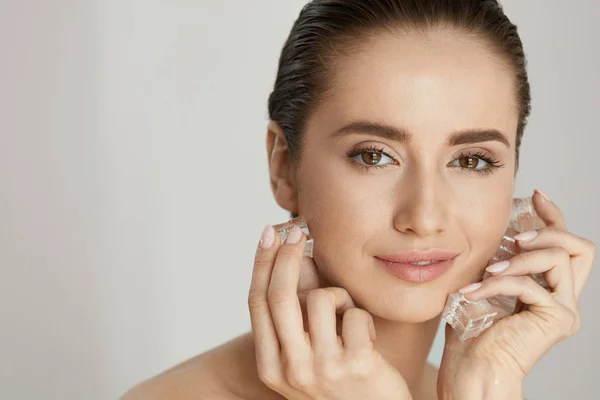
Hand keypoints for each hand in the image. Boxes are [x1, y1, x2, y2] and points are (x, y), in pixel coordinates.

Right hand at [248, 225, 411, 399]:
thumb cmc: (341, 385)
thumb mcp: (307, 357)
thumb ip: (296, 317)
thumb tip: (295, 261)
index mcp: (271, 366)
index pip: (258, 303)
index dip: (262, 264)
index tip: (270, 234)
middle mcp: (291, 369)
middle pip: (280, 296)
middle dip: (287, 255)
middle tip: (299, 230)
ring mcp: (323, 368)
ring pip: (321, 299)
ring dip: (338, 296)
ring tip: (348, 319)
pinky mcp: (356, 365)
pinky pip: (356, 313)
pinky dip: (362, 317)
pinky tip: (368, 341)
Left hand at [438, 190, 595, 398]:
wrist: (470, 372)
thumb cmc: (470, 333)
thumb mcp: (483, 284)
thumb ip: (498, 260)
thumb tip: (500, 228)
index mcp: (548, 289)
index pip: (565, 245)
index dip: (554, 216)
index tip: (535, 194)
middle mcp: (563, 299)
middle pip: (579, 247)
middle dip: (549, 230)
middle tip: (516, 236)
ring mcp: (563, 311)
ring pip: (559, 258)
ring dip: (519, 258)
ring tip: (488, 270)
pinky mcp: (556, 320)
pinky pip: (531, 285)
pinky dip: (498, 284)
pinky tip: (472, 293)